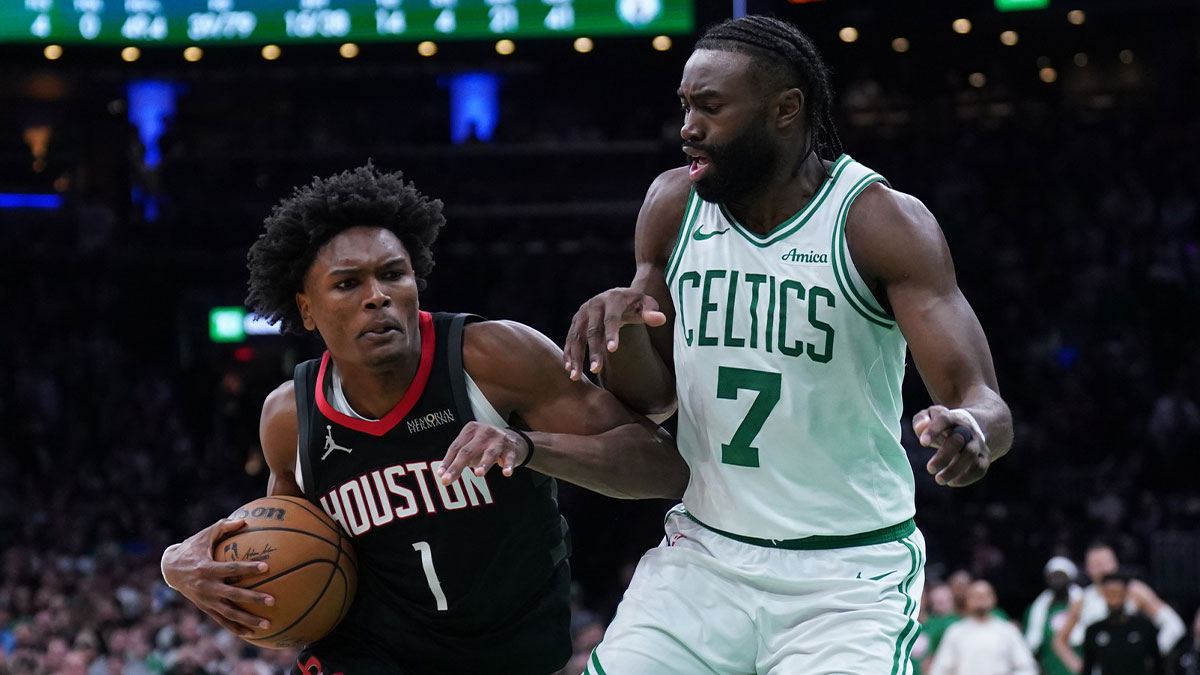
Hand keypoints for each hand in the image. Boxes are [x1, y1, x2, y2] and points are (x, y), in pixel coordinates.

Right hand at [161, 518, 274, 635]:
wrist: (169, 569)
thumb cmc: (192, 548)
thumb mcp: (204, 535)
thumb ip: (224, 527)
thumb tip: (245, 520)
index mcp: (206, 568)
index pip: (230, 569)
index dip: (247, 568)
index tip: (266, 567)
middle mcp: (206, 587)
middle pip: (233, 595)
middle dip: (253, 599)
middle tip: (272, 600)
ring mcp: (206, 600)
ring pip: (229, 613)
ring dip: (248, 620)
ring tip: (268, 624)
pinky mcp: (205, 608)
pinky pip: (222, 621)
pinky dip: (236, 628)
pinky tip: (252, 633)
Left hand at [438, 421, 527, 484]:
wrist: (514, 441)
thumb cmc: (486, 446)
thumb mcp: (471, 447)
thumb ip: (458, 459)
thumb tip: (443, 475)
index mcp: (471, 430)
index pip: (456, 447)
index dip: (447, 462)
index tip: (441, 475)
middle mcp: (484, 432)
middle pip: (468, 451)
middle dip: (457, 466)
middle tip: (447, 480)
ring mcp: (498, 440)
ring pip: (489, 453)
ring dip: (484, 464)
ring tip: (478, 474)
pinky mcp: (511, 449)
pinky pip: (509, 459)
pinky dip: (508, 466)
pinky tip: (506, 473)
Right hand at [563, 288, 665, 380]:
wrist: (618, 296)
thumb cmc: (636, 304)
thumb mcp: (647, 304)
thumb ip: (652, 312)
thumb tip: (660, 319)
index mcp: (612, 299)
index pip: (611, 318)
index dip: (611, 333)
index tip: (612, 350)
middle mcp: (594, 304)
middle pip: (592, 330)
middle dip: (593, 350)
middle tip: (595, 369)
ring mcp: (582, 313)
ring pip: (576, 336)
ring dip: (575, 356)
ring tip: (576, 376)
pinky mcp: (576, 321)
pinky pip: (570, 339)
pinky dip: (568, 354)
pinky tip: (570, 370)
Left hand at [914, 406, 990, 486]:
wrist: (971, 428)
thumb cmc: (943, 425)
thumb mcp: (930, 417)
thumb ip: (921, 420)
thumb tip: (922, 427)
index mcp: (952, 418)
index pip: (944, 420)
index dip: (933, 431)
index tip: (923, 443)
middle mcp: (967, 430)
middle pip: (958, 440)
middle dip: (943, 456)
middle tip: (930, 468)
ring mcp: (978, 443)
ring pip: (971, 455)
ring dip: (954, 469)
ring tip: (939, 479)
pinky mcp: (984, 457)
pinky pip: (980, 468)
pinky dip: (967, 478)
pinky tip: (951, 482)